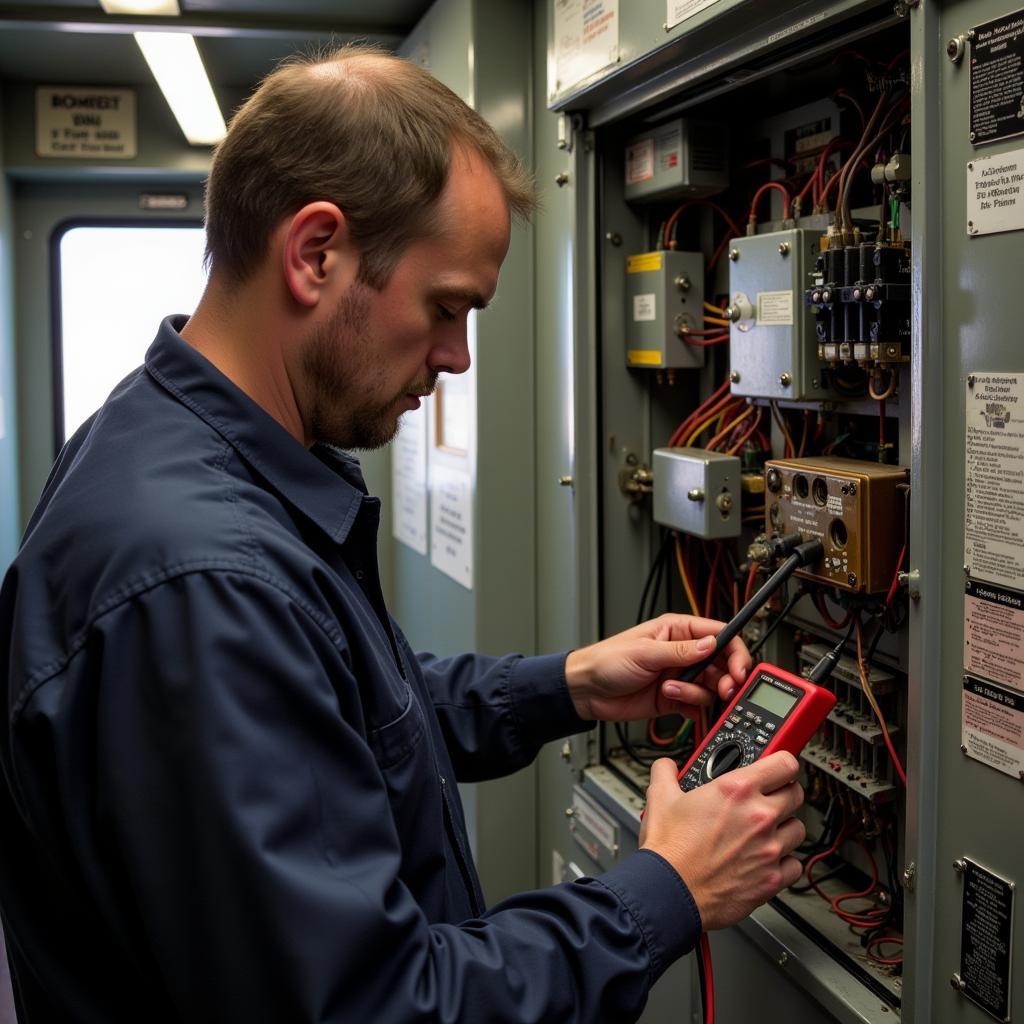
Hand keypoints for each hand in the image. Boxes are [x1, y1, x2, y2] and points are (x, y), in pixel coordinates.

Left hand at [564, 614, 750, 722]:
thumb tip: (711, 645)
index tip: (740, 669)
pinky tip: (675, 703)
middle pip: (722, 665)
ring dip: (698, 693)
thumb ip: (680, 652)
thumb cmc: (606, 661)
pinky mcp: (675, 699)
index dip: (735, 652)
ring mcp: (680, 677)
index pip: (719, 636)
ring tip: (672, 690)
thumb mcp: (644, 652)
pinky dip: (692, 708)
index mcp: (677, 631)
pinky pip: (698, 705)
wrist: (586, 691)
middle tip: (724, 689)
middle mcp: (683, 654)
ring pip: (712, 688)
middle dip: (726, 678)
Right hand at [638, 752, 804, 930]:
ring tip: (766, 831)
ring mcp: (769, 848)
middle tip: (768, 798)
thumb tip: (668, 767)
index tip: (777, 768)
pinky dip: (785, 862)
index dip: (782, 763)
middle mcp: (759, 816)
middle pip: (796, 794)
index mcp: (737, 790)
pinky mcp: (772, 879)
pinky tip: (767, 860)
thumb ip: (666, 773)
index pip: (784, 763)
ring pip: (798, 829)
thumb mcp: (660, 797)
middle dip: (784, 793)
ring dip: (785, 827)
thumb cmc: (668, 850)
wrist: (670, 893)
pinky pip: (795, 865)